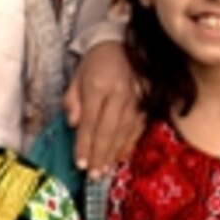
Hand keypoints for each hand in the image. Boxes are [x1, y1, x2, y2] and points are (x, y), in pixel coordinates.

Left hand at [63, 41, 143, 178]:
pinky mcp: (146, 104)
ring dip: (113, 154)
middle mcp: (120, 94)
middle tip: (93, 175)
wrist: (124, 44)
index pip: (90, 121)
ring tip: (104, 170)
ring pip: (124, 133)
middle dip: (100, 155)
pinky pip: (138, 128)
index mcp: (99, 86)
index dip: (85, 145)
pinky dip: (129, 145)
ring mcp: (136, 100)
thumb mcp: (77, 76)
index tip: (80, 163)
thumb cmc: (96, 62)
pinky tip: (121, 157)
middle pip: (108, 131)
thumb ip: (73, 100)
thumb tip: (72, 124)